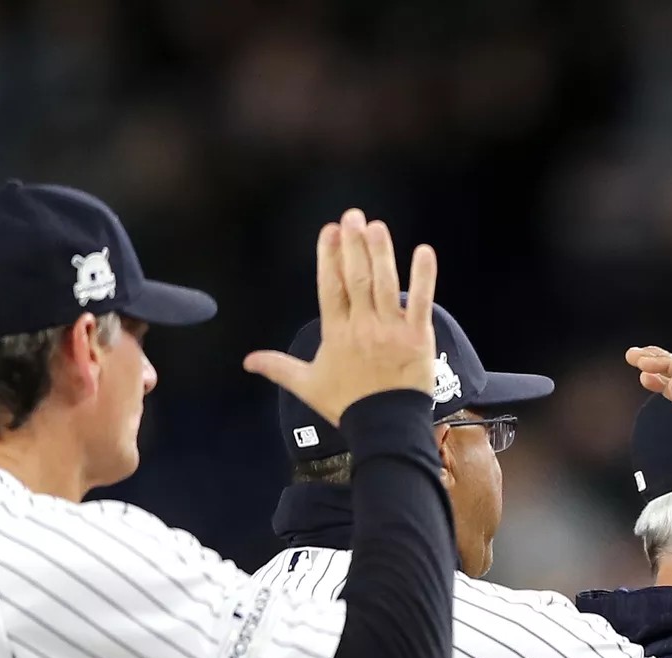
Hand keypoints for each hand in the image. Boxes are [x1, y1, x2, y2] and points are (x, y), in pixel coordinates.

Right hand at [244, 211, 438, 424]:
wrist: (385, 427)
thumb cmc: (347, 405)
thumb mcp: (308, 385)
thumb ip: (279, 367)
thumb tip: (247, 361)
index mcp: (336, 332)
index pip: (330, 286)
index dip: (329, 256)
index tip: (330, 230)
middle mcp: (362, 326)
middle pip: (356, 277)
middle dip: (354, 244)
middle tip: (353, 216)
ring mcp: (391, 330)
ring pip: (385, 284)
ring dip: (381, 252)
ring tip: (377, 226)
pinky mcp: (418, 337)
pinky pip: (422, 301)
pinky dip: (424, 276)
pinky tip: (424, 251)